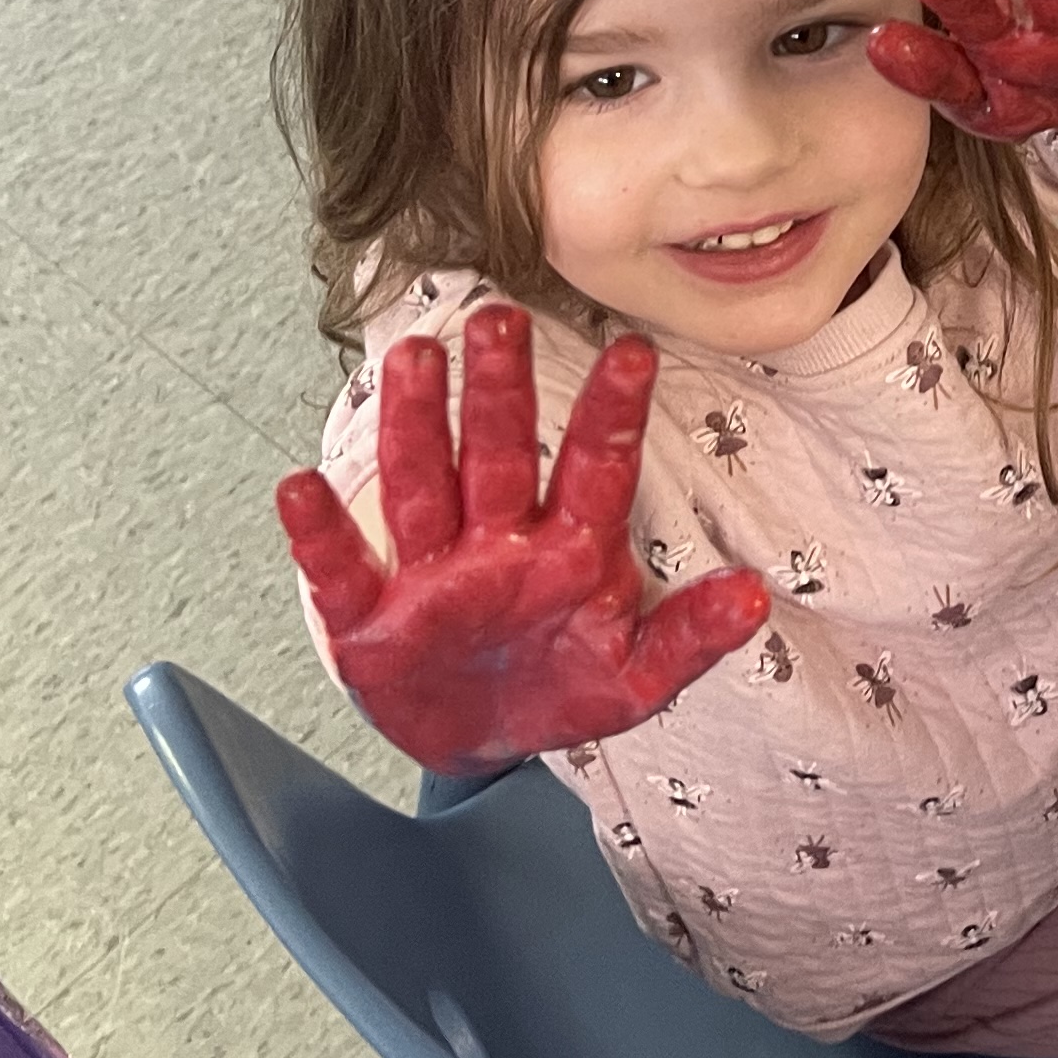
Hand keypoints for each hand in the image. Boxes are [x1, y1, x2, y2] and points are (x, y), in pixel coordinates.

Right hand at [276, 308, 770, 776]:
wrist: (478, 739)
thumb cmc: (558, 687)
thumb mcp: (633, 678)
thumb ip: (689, 637)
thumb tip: (755, 595)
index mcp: (570, 546)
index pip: (597, 468)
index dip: (612, 413)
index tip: (631, 352)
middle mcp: (497, 539)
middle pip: (500, 452)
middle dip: (501, 389)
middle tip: (501, 317)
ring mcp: (432, 570)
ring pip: (424, 482)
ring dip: (418, 424)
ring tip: (414, 357)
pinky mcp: (370, 616)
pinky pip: (343, 569)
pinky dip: (321, 533)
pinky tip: (302, 487)